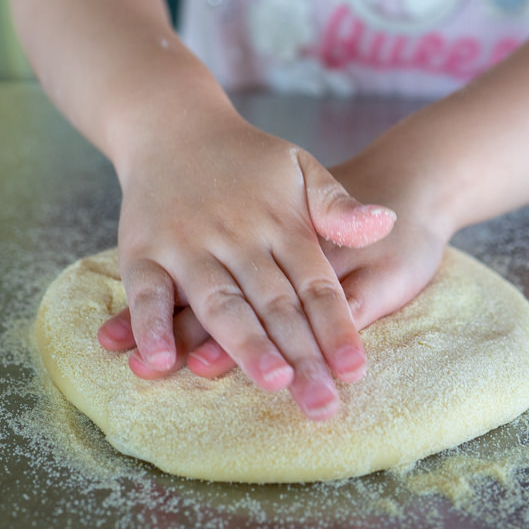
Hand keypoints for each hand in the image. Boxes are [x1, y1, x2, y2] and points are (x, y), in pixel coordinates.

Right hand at [96, 108, 394, 419]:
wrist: (172, 125)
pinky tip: (162, 363)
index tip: (355, 370)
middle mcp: (237, 236)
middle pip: (274, 304)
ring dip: (245, 345)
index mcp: (281, 223)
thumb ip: (336, 206)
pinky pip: (147, 292)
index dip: (336, 328)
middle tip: (322, 403)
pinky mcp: (143, 250)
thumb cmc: (247, 160)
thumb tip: (386, 223)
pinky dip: (151, 326)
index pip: (316, 284)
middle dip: (301, 356)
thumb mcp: (301, 168)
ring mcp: (188, 244)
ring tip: (272, 383)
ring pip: (219, 302)